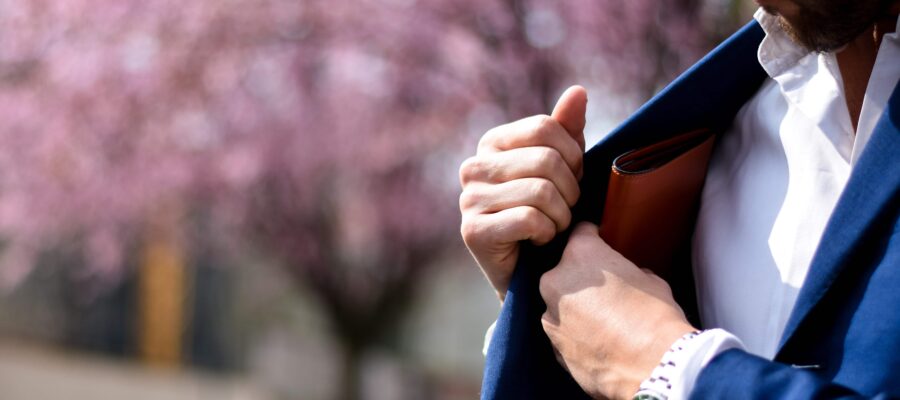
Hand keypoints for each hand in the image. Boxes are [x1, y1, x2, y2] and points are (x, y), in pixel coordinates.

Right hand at [459, 86, 586, 300]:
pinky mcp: (472, 231)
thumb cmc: (547, 214)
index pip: (545, 128)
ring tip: (552, 227)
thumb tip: (578, 91)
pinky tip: (537, 241)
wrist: (530, 272)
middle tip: (565, 210)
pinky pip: (530, 219)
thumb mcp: (562, 168)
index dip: (573, 155)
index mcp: (492, 142)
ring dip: (561, 216)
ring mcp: (468, 199)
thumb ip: (567, 130)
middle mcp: (473, 166)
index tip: (572, 180)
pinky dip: (546, 234)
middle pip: (546, 160)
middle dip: (571, 191)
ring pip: (542, 191)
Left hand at [539, 222, 695, 399]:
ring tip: (604, 322)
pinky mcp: (552, 345)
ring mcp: (550, 315)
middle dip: (580, 278)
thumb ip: (630, 271)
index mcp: (581, 255)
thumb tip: (631, 276)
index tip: (600, 243)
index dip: (593, 237)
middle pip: (564, 270)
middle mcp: (556, 281)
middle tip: (606, 291)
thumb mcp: (651, 280)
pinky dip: (575, 334)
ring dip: (575, 308)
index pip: (581, 232)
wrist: (653, 366)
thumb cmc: (656, 318)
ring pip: (559, 303)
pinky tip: (599, 342)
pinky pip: (562, 332)